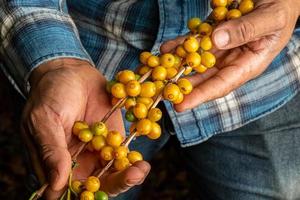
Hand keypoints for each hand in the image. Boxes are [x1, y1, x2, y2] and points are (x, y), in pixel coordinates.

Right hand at [22, 58, 149, 198]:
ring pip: (112, 175)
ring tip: (140, 169)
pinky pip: (123, 157)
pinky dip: (133, 161)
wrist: (71, 72)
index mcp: (53, 163)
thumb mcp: (44, 120)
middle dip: (115, 184)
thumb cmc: (50, 93)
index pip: (67, 191)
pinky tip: (141, 162)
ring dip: (128, 176)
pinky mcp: (112, 139)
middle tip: (130, 175)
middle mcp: (76, 162)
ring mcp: (96, 152)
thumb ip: (51, 151)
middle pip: (95, 187)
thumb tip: (57, 184)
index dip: (83, 196)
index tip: (98, 190)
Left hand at [161, 0, 299, 111]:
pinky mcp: (213, 35)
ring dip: (176, 67)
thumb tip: (218, 40)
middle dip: (182, 86)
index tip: (180, 106)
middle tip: (160, 93)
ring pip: (196, 61)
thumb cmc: (282, 7)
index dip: (201, 96)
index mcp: (250, 64)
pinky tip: (166, 48)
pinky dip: (180, 45)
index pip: (222, 85)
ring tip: (157, 73)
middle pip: (204, 78)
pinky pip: (194, 42)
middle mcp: (233, 60)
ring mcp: (221, 48)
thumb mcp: (270, 18)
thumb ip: (246, 29)